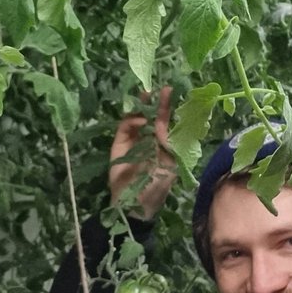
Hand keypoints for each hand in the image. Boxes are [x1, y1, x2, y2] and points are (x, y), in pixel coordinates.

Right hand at [109, 87, 175, 220]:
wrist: (134, 203)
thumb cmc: (157, 187)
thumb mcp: (170, 164)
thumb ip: (169, 144)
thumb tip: (163, 124)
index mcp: (163, 145)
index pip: (166, 123)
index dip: (168, 108)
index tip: (172, 93)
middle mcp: (148, 139)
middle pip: (151, 116)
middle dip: (155, 103)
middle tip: (160, 89)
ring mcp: (133, 140)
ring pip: (137, 118)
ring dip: (142, 107)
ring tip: (147, 96)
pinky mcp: (119, 143)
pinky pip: (125, 127)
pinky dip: (132, 121)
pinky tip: (141, 121)